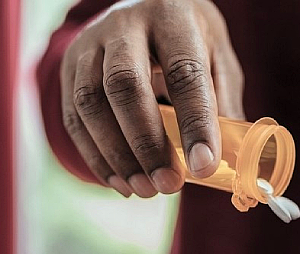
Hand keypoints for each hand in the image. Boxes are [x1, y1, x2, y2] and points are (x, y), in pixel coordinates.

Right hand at [61, 0, 243, 196]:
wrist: (142, 8)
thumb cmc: (189, 42)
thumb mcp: (217, 59)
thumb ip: (223, 103)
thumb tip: (229, 159)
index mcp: (173, 18)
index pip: (184, 72)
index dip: (195, 122)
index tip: (203, 166)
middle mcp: (125, 25)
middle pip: (124, 85)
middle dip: (146, 144)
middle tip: (168, 185)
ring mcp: (90, 44)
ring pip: (91, 103)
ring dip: (118, 156)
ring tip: (145, 190)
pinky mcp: (70, 67)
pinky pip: (74, 117)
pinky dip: (96, 157)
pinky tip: (122, 182)